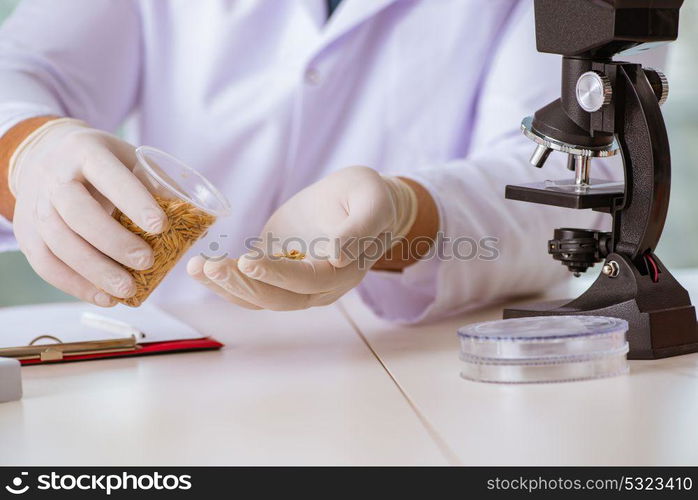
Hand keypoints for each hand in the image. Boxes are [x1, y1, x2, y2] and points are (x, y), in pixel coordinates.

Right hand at [10, 119, 167, 305]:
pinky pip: (47, 264)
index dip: (134, 201)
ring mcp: (37, 206)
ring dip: (96, 271)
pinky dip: (76, 285)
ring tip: (128, 289)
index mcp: (86, 152)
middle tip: (147, 261)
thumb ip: (155, 182)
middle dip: (114, 242)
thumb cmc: (102, 164)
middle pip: (78, 213)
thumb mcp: (127, 158)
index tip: (161, 226)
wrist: (45, 158)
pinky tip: (104, 297)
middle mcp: (56, 177)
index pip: (108, 175)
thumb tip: (195, 215)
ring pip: (60, 243)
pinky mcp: (29, 233)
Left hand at [187, 166, 418, 309]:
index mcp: (343, 273)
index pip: (308, 280)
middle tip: (209, 267)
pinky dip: (225, 281)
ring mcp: (295, 283)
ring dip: (226, 287)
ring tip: (196, 268)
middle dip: (242, 285)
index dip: (278, 274)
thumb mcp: (372, 201)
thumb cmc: (370, 197)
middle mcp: (319, 288)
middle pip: (278, 298)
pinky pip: (250, 285)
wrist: (361, 203)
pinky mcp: (277, 270)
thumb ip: (359, 228)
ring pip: (259, 298)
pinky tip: (199, 268)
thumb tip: (338, 255)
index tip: (247, 260)